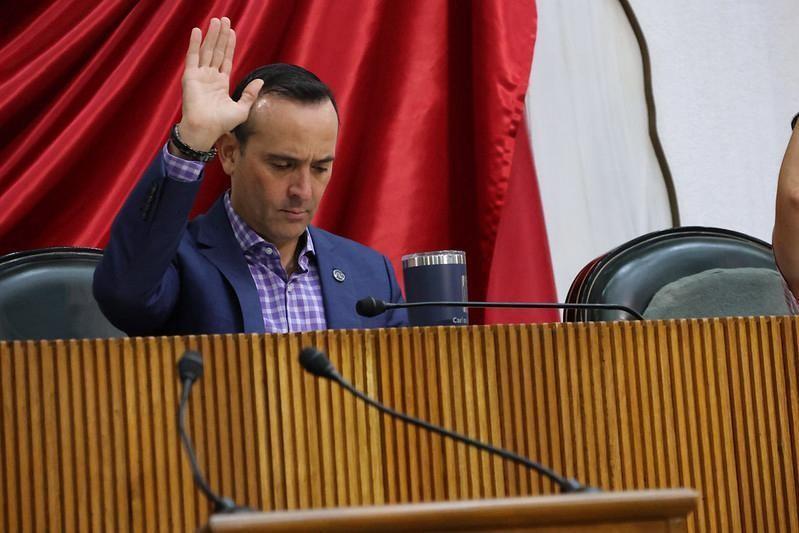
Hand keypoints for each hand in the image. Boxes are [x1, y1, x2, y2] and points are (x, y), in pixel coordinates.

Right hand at [175, 17, 263, 151]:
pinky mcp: (190, 76)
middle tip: (224, 19)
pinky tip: (198, 31)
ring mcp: (199, 76)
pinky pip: (192, 57)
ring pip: (207, 51)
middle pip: (217, 51)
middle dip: (221, 35)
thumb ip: (250, 94)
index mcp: (221, 83)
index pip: (226, 59)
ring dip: (211, 35)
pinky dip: (195, 44)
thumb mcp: (242, 108)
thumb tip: (260, 81)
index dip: (229, 45)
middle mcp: (210, 77)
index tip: (232, 31)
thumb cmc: (222, 123)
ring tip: (216, 21)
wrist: (206, 129)